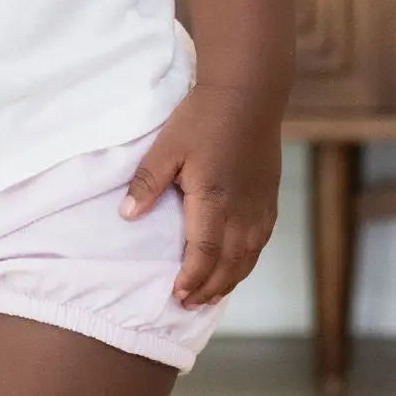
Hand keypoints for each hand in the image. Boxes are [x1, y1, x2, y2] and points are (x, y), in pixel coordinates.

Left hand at [121, 85, 281, 307]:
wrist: (250, 92)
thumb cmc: (205, 116)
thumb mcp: (167, 146)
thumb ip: (147, 183)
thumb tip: (126, 216)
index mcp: (214, 199)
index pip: (204, 254)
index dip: (191, 279)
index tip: (175, 294)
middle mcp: (241, 210)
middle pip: (228, 265)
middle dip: (207, 289)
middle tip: (187, 304)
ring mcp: (259, 207)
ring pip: (247, 259)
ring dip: (228, 282)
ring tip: (208, 296)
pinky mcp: (269, 201)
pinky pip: (260, 244)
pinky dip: (245, 263)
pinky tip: (233, 270)